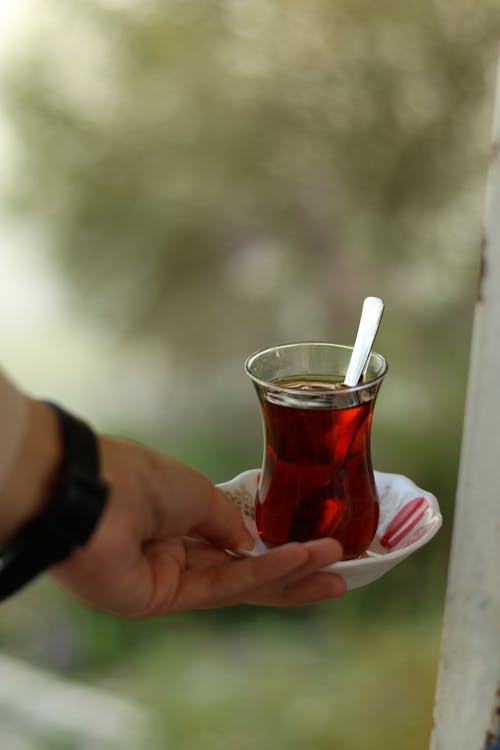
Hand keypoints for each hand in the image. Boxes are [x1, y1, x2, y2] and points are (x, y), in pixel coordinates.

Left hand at [51, 437, 345, 616]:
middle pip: (243, 567)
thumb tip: (250, 538)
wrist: (90, 492)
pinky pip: (223, 586)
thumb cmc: (139, 477)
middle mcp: (175, 549)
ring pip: (239, 583)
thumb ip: (226, 518)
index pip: (233, 537)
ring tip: (336, 573)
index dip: (272, 543)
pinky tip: (300, 563)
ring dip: (290, 575)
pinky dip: (263, 574)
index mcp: (179, 516)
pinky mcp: (161, 601)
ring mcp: (168, 578)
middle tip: (339, 571)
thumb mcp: (196, 490)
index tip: (311, 540)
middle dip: (293, 570)